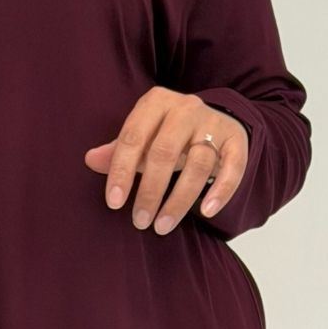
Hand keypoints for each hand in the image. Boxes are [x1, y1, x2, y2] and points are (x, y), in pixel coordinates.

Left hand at [84, 87, 248, 233]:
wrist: (213, 120)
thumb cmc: (167, 133)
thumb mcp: (142, 136)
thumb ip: (118, 150)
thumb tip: (90, 160)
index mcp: (156, 102)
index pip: (132, 138)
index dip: (121, 172)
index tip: (114, 203)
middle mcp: (186, 108)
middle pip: (164, 153)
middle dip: (150, 191)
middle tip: (139, 221)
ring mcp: (214, 123)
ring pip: (198, 164)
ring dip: (179, 200)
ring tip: (162, 226)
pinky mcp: (237, 140)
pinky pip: (233, 168)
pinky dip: (221, 191)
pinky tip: (206, 212)